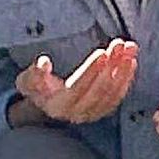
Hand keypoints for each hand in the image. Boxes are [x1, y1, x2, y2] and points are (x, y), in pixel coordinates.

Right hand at [14, 39, 138, 125]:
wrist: (47, 102)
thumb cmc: (36, 87)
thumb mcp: (27, 80)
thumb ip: (34, 73)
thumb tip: (44, 63)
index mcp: (58, 106)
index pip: (77, 88)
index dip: (90, 71)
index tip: (102, 53)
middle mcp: (77, 113)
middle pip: (99, 90)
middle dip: (112, 66)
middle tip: (119, 44)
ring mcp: (92, 113)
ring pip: (112, 93)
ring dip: (123, 70)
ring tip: (129, 48)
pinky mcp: (103, 110)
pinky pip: (118, 96)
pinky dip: (126, 79)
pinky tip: (131, 61)